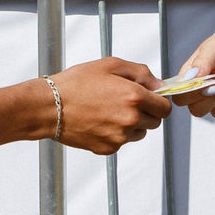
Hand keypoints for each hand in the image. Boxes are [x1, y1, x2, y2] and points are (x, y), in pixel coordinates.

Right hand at [48, 58, 170, 153]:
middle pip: (154, 122)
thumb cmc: (75, 84)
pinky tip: (100, 122)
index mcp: (134, 97)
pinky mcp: (108, 148)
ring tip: (109, 112)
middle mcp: (130, 119)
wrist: (49, 107)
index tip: (149, 99)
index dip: (158, 102)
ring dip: (132, 125)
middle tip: (125, 103)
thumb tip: (159, 85)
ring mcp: (120, 137)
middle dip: (146, 113)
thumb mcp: (110, 65)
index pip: (164, 108)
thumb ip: (140, 73)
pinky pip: (122, 142)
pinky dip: (116, 134)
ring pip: (139, 134)